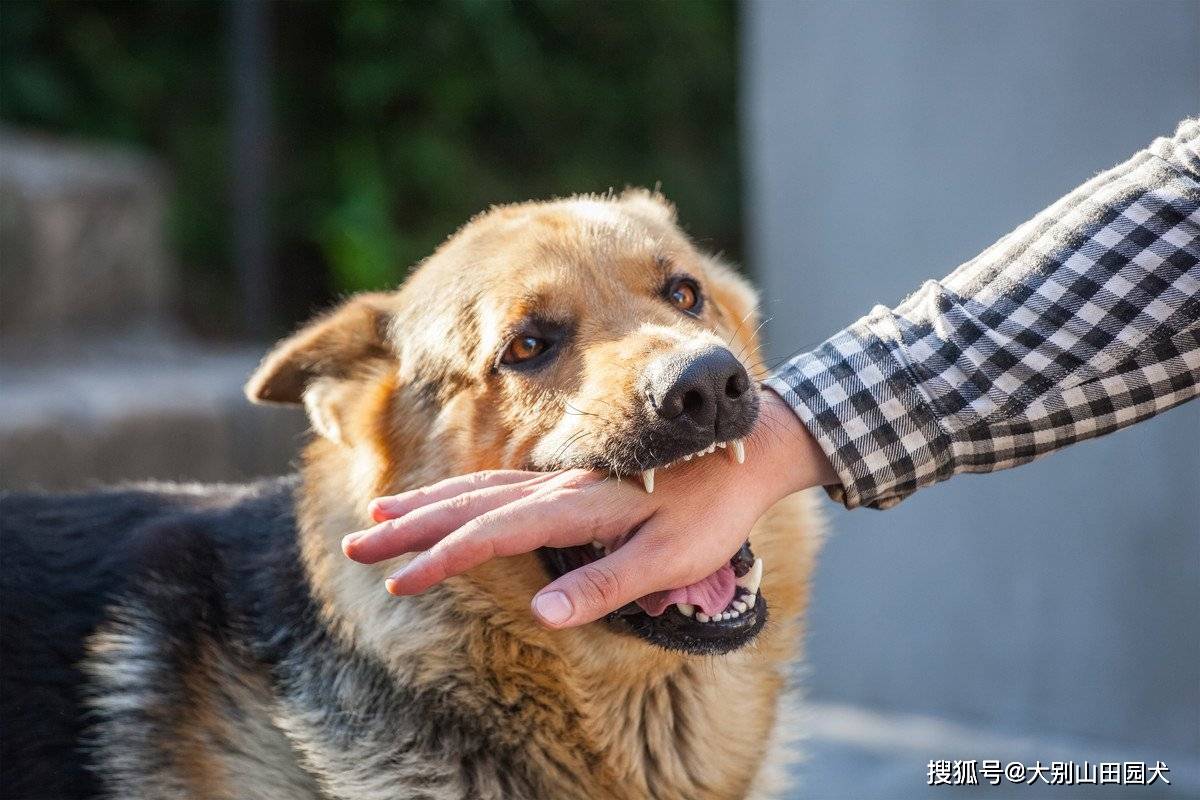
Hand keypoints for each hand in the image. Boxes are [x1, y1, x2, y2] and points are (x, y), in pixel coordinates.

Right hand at [341, 390, 836, 627]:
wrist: (749, 449)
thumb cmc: (714, 510)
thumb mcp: (672, 558)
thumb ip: (607, 584)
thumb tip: (543, 613)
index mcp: (580, 506)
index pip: (495, 533)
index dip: (444, 558)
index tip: (400, 580)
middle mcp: (561, 486)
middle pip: (470, 504)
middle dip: (411, 526)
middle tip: (358, 541)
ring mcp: (564, 478)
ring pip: (480, 487)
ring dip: (428, 503)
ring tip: (382, 514)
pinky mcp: (573, 479)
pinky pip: (504, 483)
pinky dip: (463, 493)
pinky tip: (448, 501)